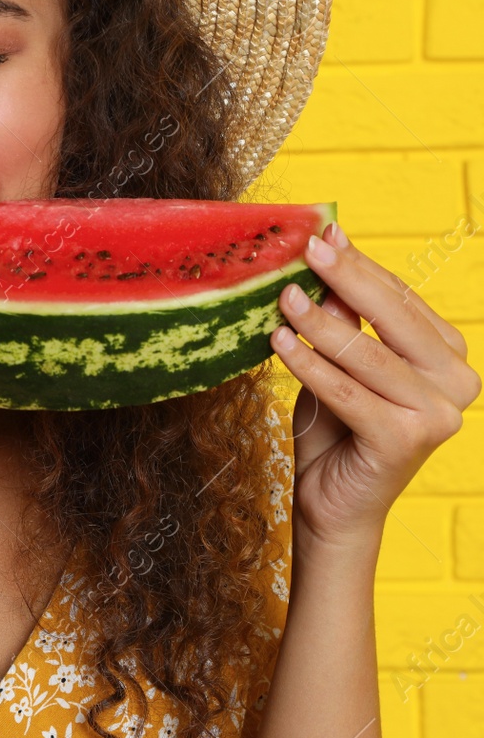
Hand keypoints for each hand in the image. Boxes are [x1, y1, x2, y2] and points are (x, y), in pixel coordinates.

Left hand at [270, 221, 480, 550]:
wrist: (334, 504)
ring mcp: (438, 414)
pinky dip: (310, 365)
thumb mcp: (338, 365)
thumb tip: (326, 264)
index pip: (402, 299)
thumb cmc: (336, 429)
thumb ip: (343, 322)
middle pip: (394, 318)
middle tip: (307, 249)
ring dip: (320, 323)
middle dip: (347, 278)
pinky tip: (279, 343)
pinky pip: (348, 392)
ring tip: (283, 298)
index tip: (324, 233)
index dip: (360, 265)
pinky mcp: (406, 440)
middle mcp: (457, 383)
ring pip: (368, 355)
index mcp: (449, 357)